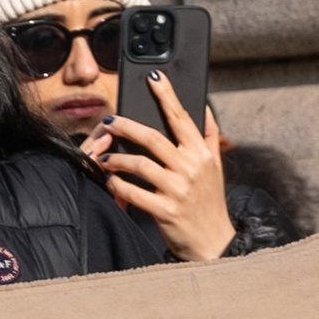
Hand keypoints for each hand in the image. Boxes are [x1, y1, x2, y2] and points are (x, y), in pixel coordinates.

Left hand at [86, 95, 233, 260]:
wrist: (214, 241)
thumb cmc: (210, 201)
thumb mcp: (215, 167)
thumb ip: (209, 137)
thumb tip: (204, 109)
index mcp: (201, 153)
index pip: (182, 117)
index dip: (167, 95)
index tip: (153, 77)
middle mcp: (190, 167)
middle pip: (153, 137)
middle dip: (126, 126)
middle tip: (109, 121)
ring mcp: (177, 189)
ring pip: (139, 164)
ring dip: (116, 158)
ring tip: (103, 156)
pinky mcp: (164, 210)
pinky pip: (132, 192)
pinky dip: (116, 185)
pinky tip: (108, 180)